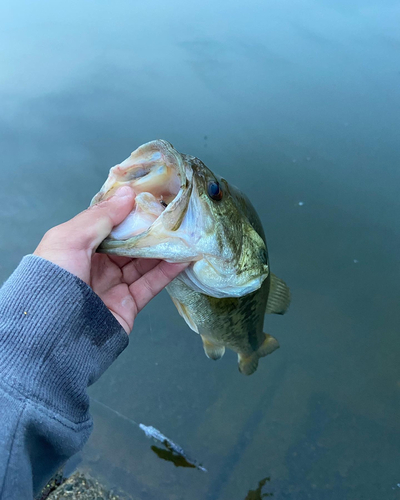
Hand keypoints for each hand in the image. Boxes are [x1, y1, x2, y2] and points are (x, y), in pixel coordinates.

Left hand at [34, 186, 187, 332]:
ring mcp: (113, 286)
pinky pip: (150, 284)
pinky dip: (167, 271)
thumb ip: (100, 216)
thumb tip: (128, 194)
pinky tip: (183, 258)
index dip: (128, 210)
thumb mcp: (69, 239)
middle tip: (173, 214)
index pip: (109, 224)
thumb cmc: (53, 280)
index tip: (151, 197)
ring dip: (163, 248)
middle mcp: (96, 265)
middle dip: (150, 229)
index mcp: (78, 247)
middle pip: (129, 243)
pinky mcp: (128, 305)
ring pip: (143, 262)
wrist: (52, 336)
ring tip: (184, 233)